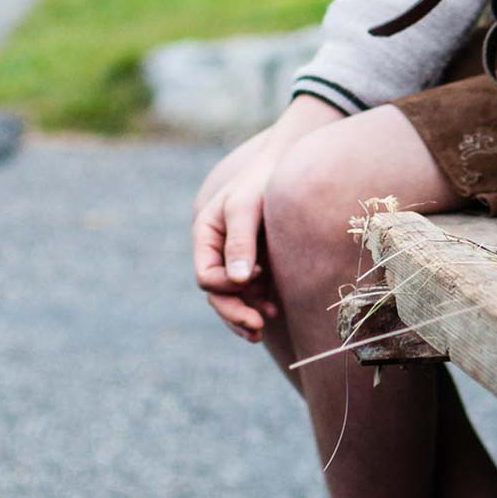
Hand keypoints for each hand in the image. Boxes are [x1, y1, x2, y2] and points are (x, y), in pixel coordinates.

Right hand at [191, 97, 341, 341]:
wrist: (290, 168)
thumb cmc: (261, 182)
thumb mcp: (246, 207)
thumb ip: (240, 241)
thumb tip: (239, 281)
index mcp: (206, 236)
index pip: (207, 276)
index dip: (226, 284)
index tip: (255, 275)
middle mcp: (217, 251)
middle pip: (217, 294)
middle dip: (234, 312)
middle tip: (256, 328)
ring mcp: (237, 260)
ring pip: (233, 298)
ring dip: (246, 315)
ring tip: (262, 330)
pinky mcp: (257, 264)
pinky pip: (252, 294)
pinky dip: (260, 305)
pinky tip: (275, 312)